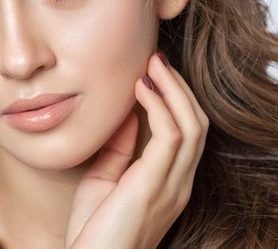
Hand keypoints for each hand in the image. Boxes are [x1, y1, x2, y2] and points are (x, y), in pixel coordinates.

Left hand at [65, 51, 208, 248]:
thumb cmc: (93, 228)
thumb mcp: (105, 179)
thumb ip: (121, 149)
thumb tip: (127, 116)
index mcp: (169, 183)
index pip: (186, 133)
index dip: (175, 100)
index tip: (153, 73)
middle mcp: (178, 183)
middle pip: (196, 123)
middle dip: (178, 88)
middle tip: (157, 60)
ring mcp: (171, 186)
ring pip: (191, 125)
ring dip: (172, 89)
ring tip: (152, 65)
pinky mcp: (155, 186)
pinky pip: (170, 136)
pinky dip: (159, 106)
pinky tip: (140, 88)